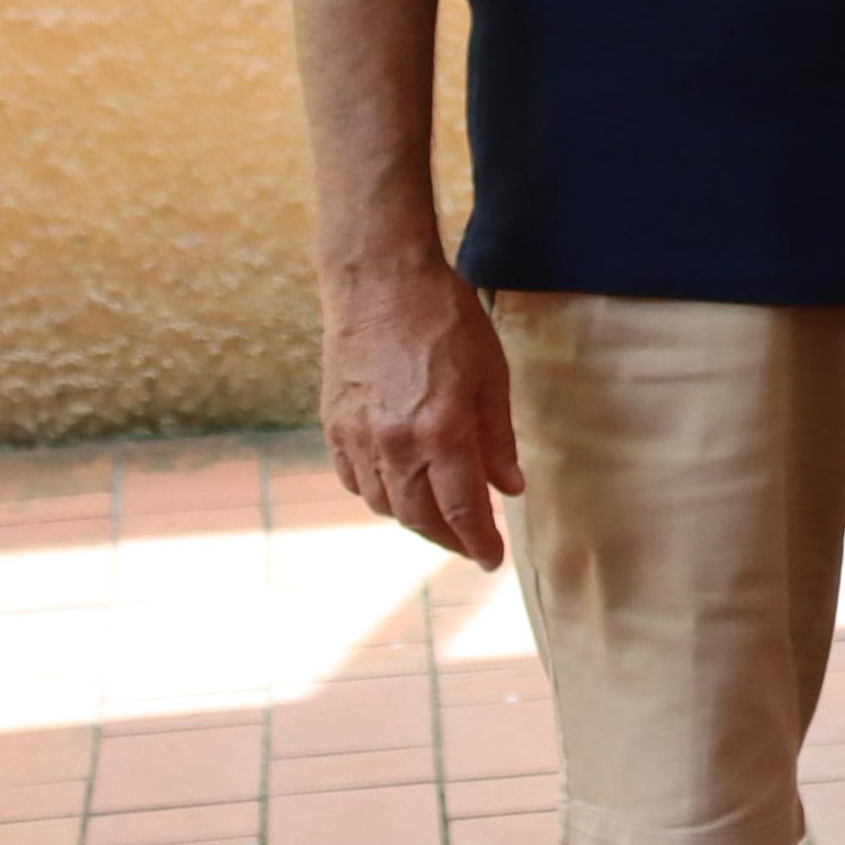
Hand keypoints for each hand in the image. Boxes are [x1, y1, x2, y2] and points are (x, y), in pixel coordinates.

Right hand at [318, 258, 522, 568]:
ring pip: (385, 504)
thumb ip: (497, 438)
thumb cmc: (445, 321)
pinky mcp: (334, 426)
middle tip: (472, 546)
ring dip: (414, 520)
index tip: (493, 560)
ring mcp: (358, 438)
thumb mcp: (490, 375)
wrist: (379, 283)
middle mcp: (394, 444)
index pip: (461, 509)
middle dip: (448, 539)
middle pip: (419, 517)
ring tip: (441, 520)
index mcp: (440, 432)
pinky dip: (380, 495)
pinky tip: (399, 490)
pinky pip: (356, 481)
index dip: (479, 541)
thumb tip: (510, 489)